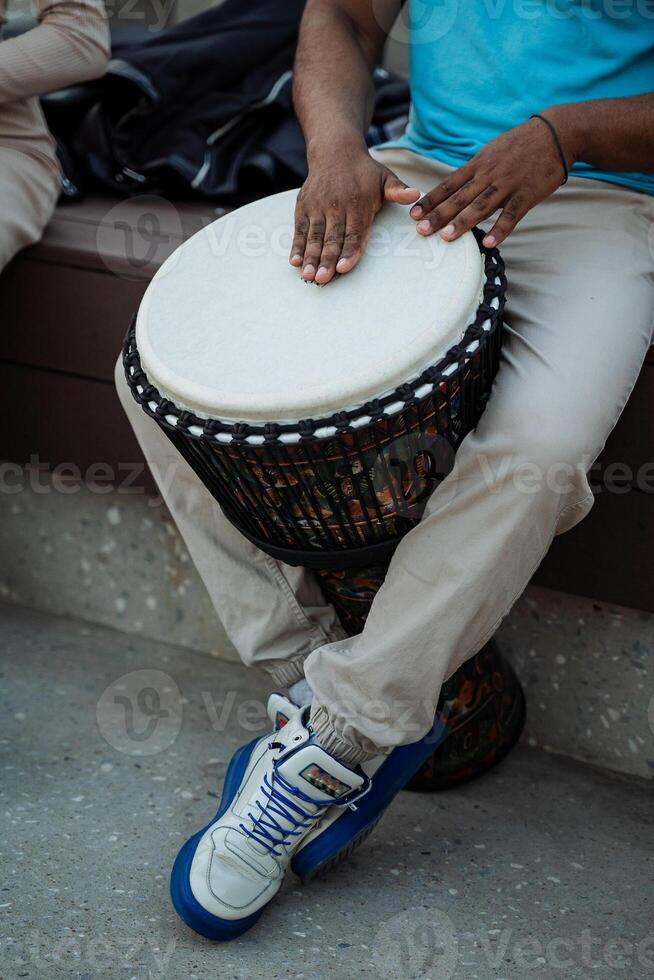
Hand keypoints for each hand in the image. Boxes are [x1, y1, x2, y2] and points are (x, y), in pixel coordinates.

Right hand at [290, 143, 419, 283]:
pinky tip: (294, 261)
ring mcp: (317, 206)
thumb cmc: (364, 171)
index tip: (344, 268)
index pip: (354, 231)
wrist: (334, 150)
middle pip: (332, 237)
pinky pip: (300, 230)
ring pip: (314, 236)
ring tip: (308, 275)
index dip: (349, 250)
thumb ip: (398, 191)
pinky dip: (297, 246)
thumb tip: (415, 195)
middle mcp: (336, 206)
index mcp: (358, 203)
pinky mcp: (303, 207)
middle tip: (323, 278)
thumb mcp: (385, 177)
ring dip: (310, 257)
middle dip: (326, 259)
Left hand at [409, 113, 574, 247]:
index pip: (449, 185)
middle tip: (421, 230)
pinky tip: (488, 243)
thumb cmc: (521, 145)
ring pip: (481, 206)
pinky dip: (500, 229)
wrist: (555, 133)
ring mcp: (508, 185)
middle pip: (460, 198)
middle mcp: (488, 175)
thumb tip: (455, 187)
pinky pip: (511, 215)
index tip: (413, 214)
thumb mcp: (491, 152)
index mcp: (478, 165)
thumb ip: (474, 171)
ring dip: (463, 222)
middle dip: (439, 214)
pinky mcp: (527, 194)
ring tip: (446, 237)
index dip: (431, 200)